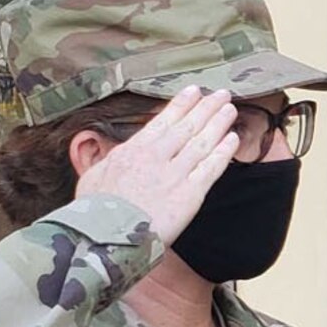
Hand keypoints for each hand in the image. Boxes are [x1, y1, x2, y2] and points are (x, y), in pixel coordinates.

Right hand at [75, 86, 239, 244]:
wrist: (107, 234)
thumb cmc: (95, 211)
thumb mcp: (94, 175)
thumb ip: (109, 159)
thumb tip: (113, 151)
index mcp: (133, 149)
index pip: (163, 120)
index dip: (181, 104)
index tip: (193, 91)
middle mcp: (157, 156)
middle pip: (188, 126)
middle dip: (206, 107)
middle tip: (221, 94)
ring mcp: (175, 174)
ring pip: (202, 142)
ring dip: (218, 123)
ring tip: (230, 109)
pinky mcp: (190, 194)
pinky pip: (212, 168)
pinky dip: (224, 152)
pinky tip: (233, 139)